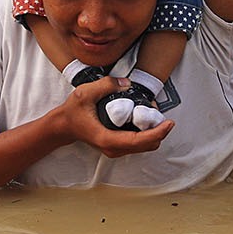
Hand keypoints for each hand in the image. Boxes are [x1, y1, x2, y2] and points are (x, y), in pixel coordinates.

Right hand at [59, 77, 174, 155]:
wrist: (63, 126)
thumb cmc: (73, 112)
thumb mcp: (85, 93)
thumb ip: (106, 85)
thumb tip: (127, 83)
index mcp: (107, 139)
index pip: (139, 141)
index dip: (157, 132)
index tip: (169, 122)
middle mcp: (114, 149)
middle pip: (147, 146)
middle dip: (158, 130)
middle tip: (158, 110)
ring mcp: (116, 150)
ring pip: (144, 146)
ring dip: (153, 132)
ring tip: (151, 112)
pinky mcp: (117, 147)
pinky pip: (138, 143)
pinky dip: (146, 133)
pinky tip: (143, 117)